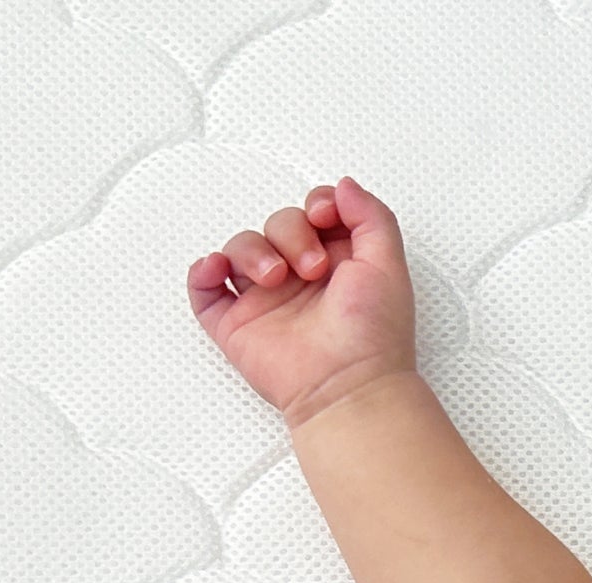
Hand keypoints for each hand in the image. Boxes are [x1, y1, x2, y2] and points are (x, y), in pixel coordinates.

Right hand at [188, 176, 417, 428]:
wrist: (349, 387)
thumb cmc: (374, 337)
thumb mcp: (388, 265)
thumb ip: (371, 216)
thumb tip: (343, 185)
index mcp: (338, 265)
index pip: (314, 213)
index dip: (316, 204)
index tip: (324, 217)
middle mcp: (302, 280)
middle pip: (278, 224)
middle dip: (291, 232)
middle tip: (312, 269)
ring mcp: (267, 301)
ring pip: (240, 247)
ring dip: (252, 249)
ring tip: (276, 278)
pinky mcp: (238, 324)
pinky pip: (204, 288)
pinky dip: (202, 271)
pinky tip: (217, 269)